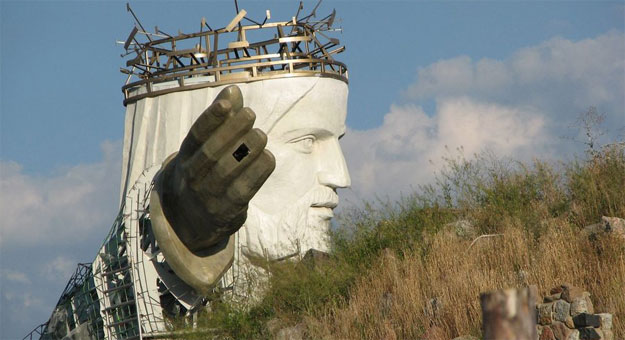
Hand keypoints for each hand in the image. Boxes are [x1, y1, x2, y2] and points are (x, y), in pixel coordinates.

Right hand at [156, 85, 275, 251]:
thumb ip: (221, 118)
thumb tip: (233, 90)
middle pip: (211, 152)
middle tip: (251, 114)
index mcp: (185, 156)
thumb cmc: (204, 171)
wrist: (190, 221)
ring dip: (248, 150)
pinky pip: (244, 190)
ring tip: (261, 135)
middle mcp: (192, 176)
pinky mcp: (226, 211)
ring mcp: (208, 195)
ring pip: (228, 171)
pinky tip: (268, 157)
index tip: (228, 102)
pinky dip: (257, 172)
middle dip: (232, 131)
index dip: (211, 118)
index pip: (196, 135)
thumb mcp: (205, 147)